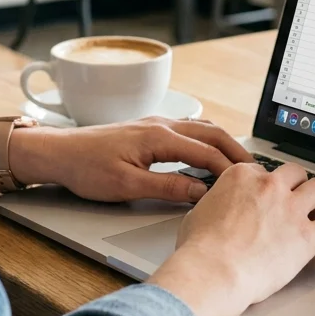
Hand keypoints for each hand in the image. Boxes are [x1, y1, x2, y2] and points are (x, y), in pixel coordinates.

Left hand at [8, 116, 250, 202]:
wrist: (57, 152)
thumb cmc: (85, 168)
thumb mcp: (128, 186)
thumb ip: (168, 188)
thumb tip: (202, 192)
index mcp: (158, 136)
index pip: (206, 152)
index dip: (230, 170)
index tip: (249, 185)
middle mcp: (161, 124)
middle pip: (212, 133)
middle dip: (237, 151)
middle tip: (257, 171)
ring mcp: (155, 123)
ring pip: (201, 128)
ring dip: (223, 143)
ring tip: (240, 163)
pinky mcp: (148, 129)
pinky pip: (188, 129)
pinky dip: (206, 140)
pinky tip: (209, 152)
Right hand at [149, 161, 314, 315]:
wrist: (214, 271)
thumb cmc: (200, 248)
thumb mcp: (198, 213)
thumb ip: (215, 205)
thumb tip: (215, 212)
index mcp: (242, 177)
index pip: (262, 172)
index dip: (265, 186)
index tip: (267, 197)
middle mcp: (269, 186)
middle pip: (295, 173)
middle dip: (297, 184)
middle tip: (296, 198)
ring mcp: (290, 209)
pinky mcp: (306, 236)